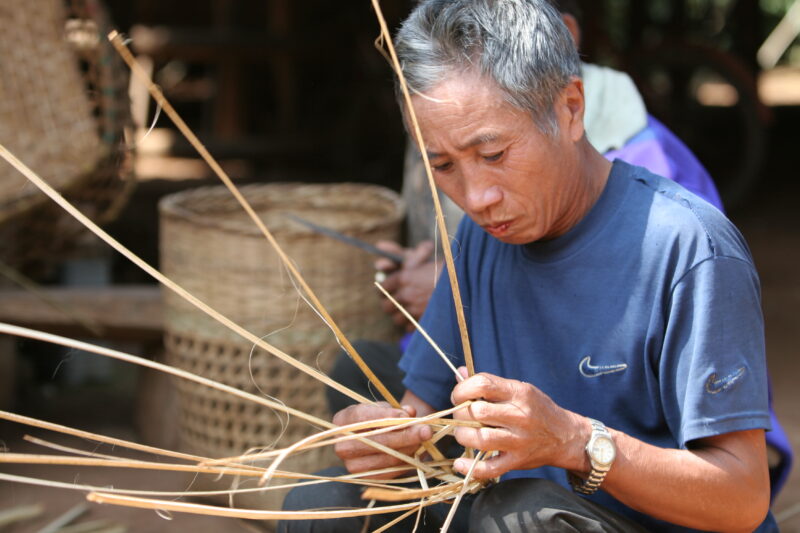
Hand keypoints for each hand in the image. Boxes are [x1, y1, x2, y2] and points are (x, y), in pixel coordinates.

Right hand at [332, 402, 432, 478]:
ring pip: (387, 457)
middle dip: (405, 435)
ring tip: (424, 439)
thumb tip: (409, 413)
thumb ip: (396, 410)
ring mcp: (352, 465)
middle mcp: (343, 445)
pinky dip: (407, 460)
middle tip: (426, 430)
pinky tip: (417, 451)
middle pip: (377, 440)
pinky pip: (392, 471)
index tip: (407, 415)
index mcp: (343, 420)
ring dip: (410, 448)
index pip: (363, 416)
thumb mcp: (384, 409)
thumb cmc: (378, 419)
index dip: (387, 416)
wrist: (372, 439)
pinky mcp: (367, 479)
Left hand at [374, 240, 439, 327]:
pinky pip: (408, 327)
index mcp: (404, 277)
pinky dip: (410, 324)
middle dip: (389, 304)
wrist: (462, 283)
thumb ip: (398, 252)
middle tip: (394, 302)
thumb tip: (379, 245)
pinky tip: (415, 318)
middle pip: (386, 306)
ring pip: (396, 319)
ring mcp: (415, 309)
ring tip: (405, 311)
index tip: (386, 290)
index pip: (382, 288)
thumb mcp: (420, 257)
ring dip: (399, 315)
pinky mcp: (424, 320)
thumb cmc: (442, 268)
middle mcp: (407, 294)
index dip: (383, 289)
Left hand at [450, 368, 587, 479]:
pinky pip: (490, 468)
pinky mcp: (518, 461)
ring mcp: (519, 440)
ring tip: (463, 433)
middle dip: (459, 413)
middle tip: (460, 415)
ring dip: (463, 436)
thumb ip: (490, 383)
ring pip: (480, 439)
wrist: (566, 436)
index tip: (458, 396)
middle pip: (477, 412)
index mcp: (518, 393)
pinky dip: (471, 468)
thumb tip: (460, 373)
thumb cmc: (538, 409)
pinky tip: (460, 463)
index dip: (462, 389)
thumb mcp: (519, 389)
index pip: (482, 384)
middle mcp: (519, 416)